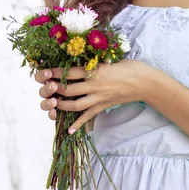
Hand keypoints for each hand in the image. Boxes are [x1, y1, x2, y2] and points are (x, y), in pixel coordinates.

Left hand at [34, 60, 150, 133]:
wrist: (145, 82)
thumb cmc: (129, 66)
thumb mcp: (109, 59)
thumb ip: (93, 61)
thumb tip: (77, 60)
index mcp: (95, 70)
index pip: (69, 72)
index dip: (54, 72)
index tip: (44, 72)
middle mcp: (95, 85)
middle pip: (68, 89)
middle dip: (53, 89)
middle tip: (44, 87)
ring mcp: (99, 98)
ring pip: (75, 105)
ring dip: (61, 105)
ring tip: (51, 103)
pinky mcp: (104, 106)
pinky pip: (89, 116)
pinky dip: (79, 124)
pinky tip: (69, 130)